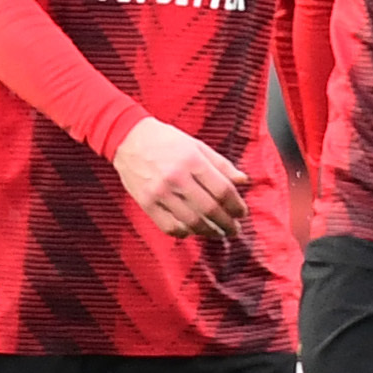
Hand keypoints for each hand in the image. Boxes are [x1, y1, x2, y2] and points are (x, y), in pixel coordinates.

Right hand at [112, 117, 249, 236]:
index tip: (241, 213)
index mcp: (192, 160)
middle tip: (234, 229)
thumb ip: (221, 164)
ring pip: (192, 222)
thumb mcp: (196, 146)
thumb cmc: (165, 140)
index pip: (222, 190)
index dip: (236, 205)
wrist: (128, 138)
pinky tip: (192, 231)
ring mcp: (160, 192)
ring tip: (218, 233)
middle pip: (210, 209)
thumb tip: (244, 181)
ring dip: (209, 232)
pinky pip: (169, 227)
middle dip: (227, 223)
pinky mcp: (146, 203)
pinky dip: (184, 233)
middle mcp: (177, 177)